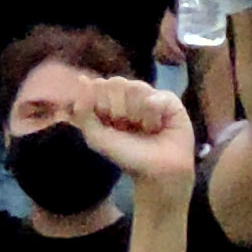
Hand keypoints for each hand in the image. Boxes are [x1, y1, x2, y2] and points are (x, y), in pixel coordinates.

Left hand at [71, 73, 195, 195]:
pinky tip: (157, 127)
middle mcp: (129, 94)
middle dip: (118, 110)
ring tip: (144, 129)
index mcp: (109, 100)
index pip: (97, 85)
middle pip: (115, 83)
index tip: (108, 124)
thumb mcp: (96, 136)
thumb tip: (82, 80)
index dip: (100, 104)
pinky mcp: (169, 100)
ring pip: (135, 88)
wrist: (158, 171)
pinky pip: (153, 99)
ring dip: (136, 115)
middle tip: (127, 128)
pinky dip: (152, 117)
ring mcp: (149, 95)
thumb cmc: (127, 155)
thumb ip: (83, 111)